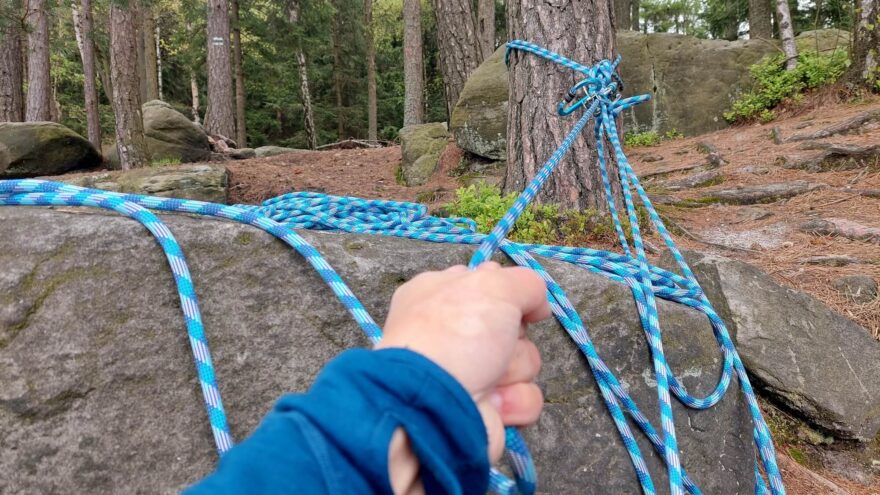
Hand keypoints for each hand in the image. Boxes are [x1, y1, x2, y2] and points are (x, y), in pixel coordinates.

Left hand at [376, 262, 549, 491]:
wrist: (432, 404)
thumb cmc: (456, 333)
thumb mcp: (493, 285)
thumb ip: (525, 283)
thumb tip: (538, 306)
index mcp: (441, 295)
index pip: (488, 284)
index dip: (507, 294)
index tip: (511, 302)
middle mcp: (454, 334)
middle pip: (514, 327)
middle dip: (514, 336)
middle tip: (496, 342)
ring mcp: (470, 373)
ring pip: (524, 363)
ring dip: (514, 370)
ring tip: (489, 378)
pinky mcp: (486, 408)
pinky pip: (525, 398)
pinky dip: (514, 400)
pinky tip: (493, 403)